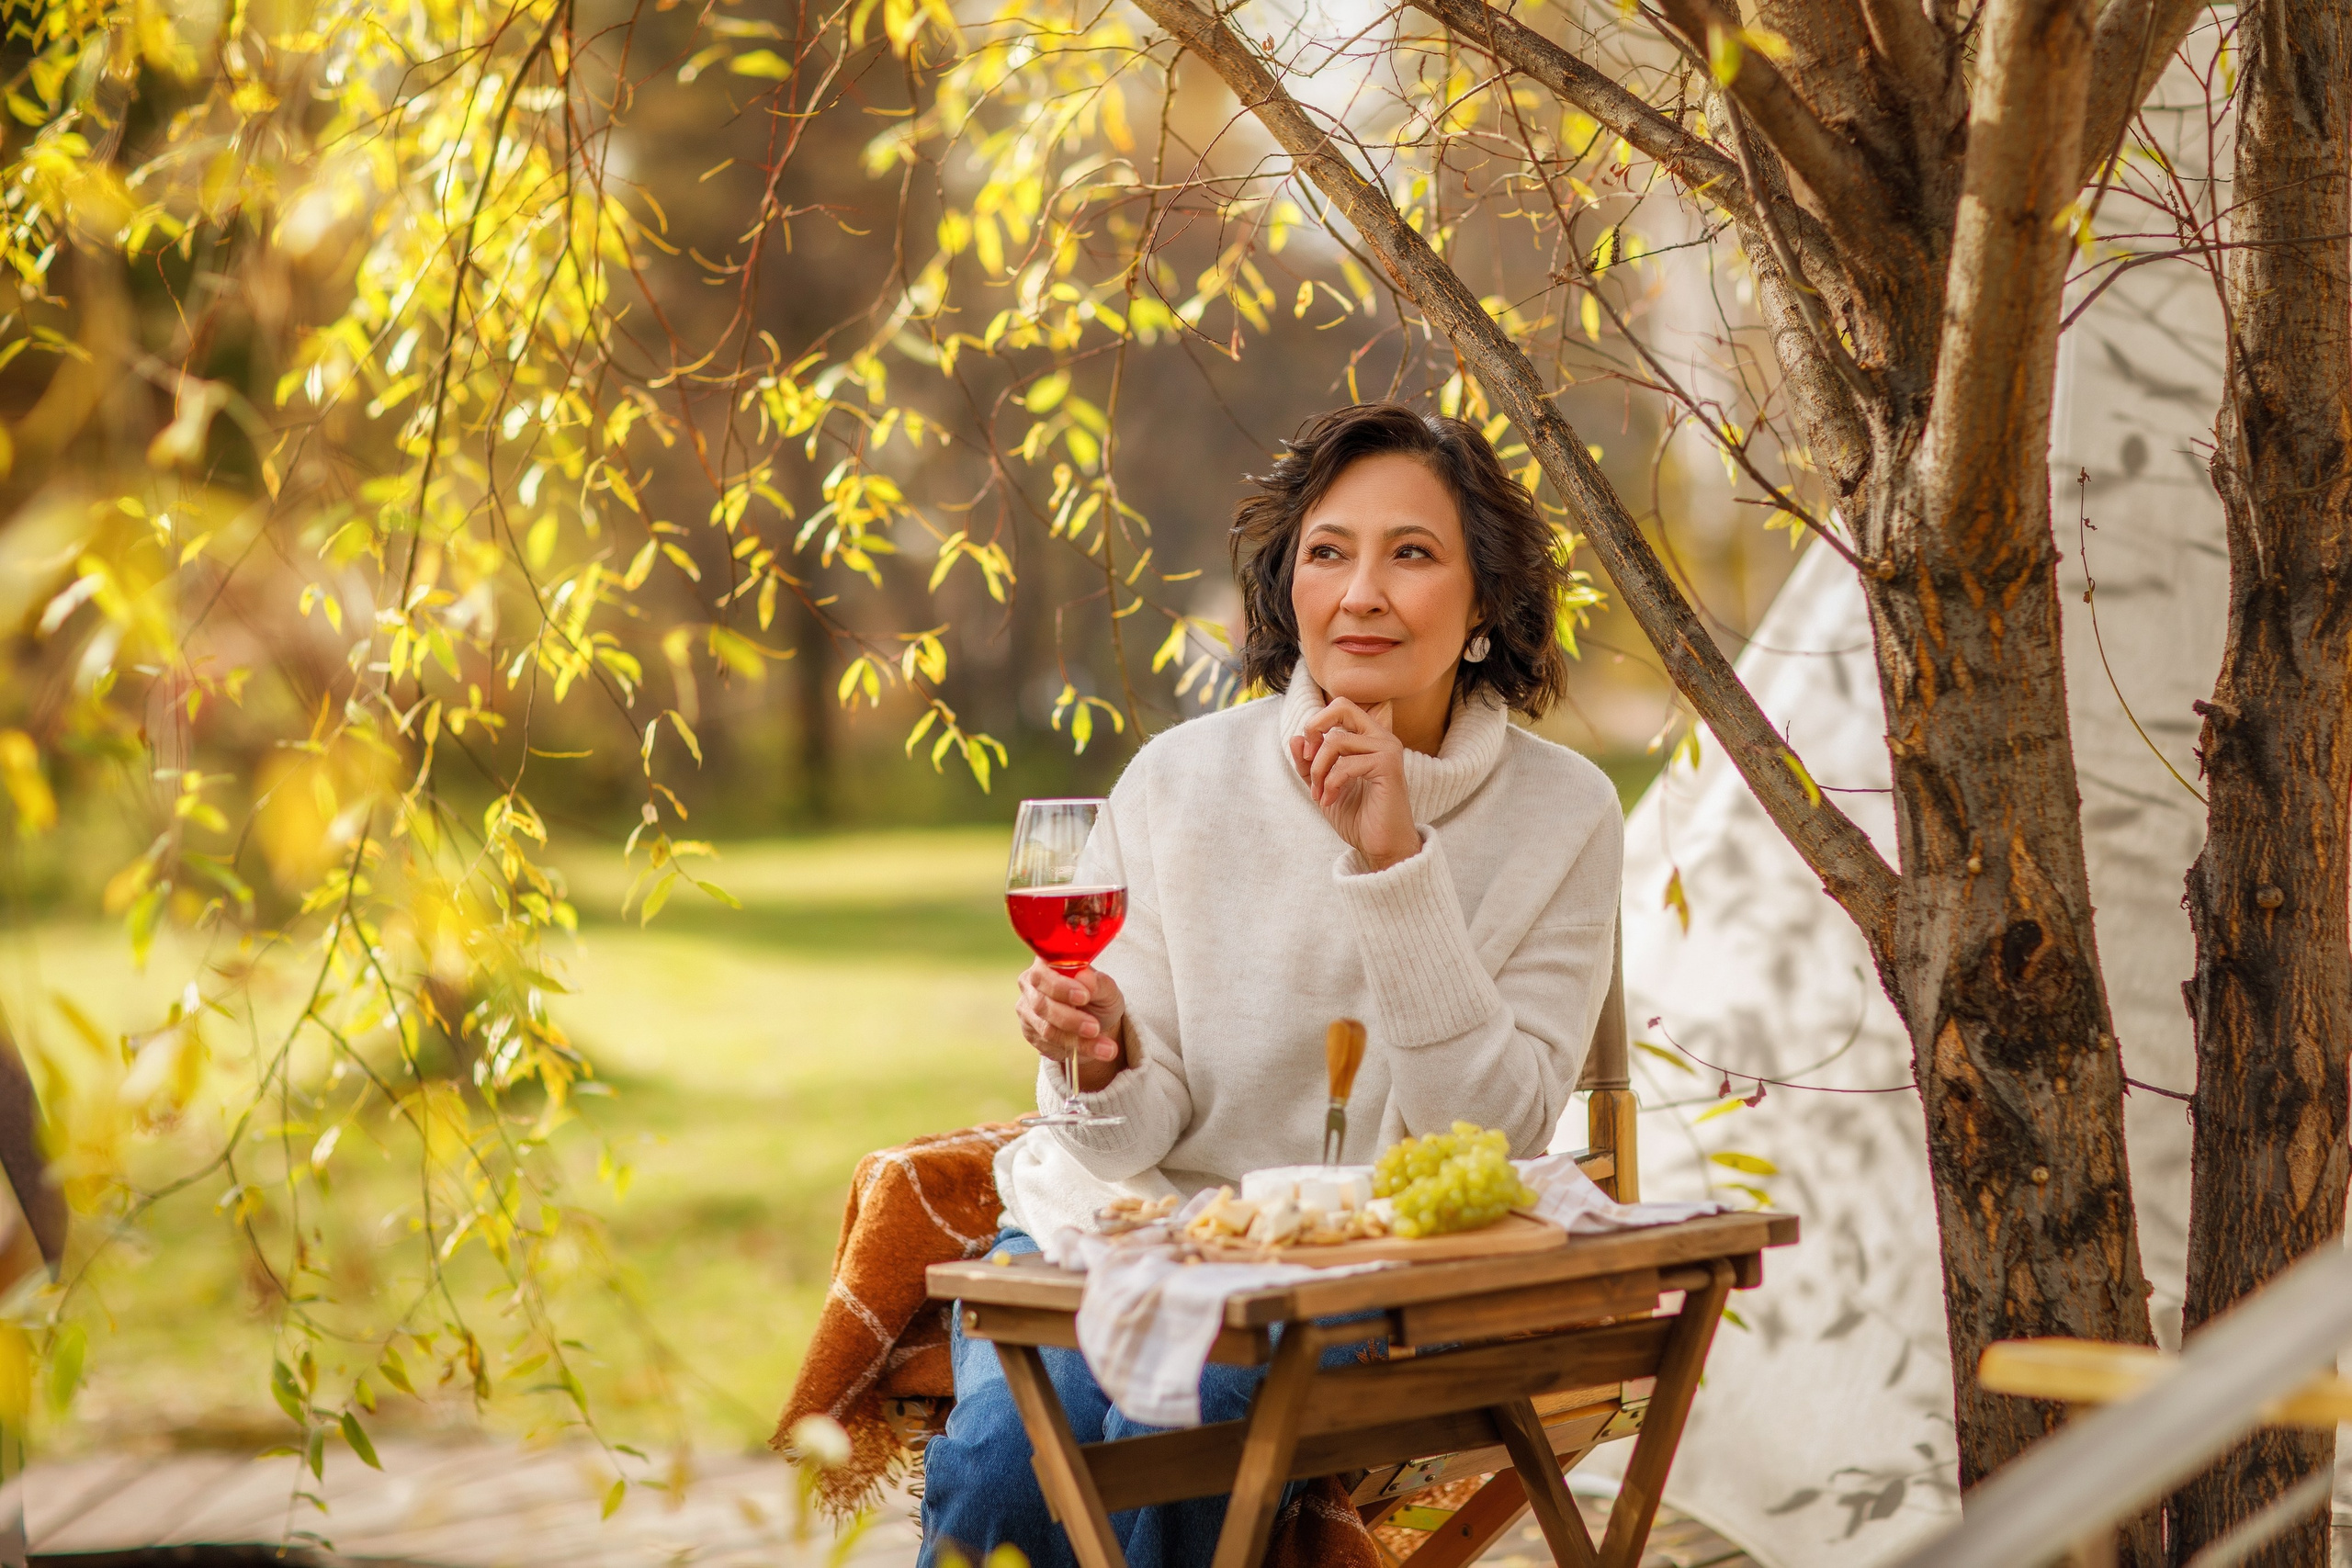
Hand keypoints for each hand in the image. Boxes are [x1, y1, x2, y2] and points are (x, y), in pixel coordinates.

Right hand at [1016, 960, 1127, 1092]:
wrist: (1096, 1023)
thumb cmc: (1098, 998)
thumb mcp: (1107, 989)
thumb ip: (1098, 983)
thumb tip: (1085, 977)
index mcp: (1045, 964)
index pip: (1043, 974)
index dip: (1061, 987)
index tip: (1084, 997)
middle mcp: (1030, 985)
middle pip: (1041, 1005)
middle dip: (1070, 1019)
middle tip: (1095, 1028)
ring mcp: (1027, 1010)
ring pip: (1046, 1029)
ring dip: (1078, 1041)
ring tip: (1107, 1048)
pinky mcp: (1030, 1033)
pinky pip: (1049, 1045)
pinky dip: (1075, 1050)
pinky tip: (1096, 1050)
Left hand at [1289, 697, 1421, 869]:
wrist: (1382, 846)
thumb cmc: (1358, 817)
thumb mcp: (1323, 786)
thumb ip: (1309, 764)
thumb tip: (1295, 739)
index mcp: (1370, 739)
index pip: (1340, 707)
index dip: (1316, 724)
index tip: (1307, 756)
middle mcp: (1382, 738)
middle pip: (1342, 706)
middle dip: (1315, 729)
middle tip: (1308, 760)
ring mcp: (1388, 750)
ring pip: (1336, 741)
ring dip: (1318, 770)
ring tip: (1319, 793)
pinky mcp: (1389, 767)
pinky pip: (1346, 764)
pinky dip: (1330, 784)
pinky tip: (1329, 800)